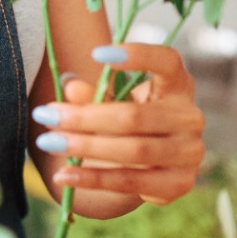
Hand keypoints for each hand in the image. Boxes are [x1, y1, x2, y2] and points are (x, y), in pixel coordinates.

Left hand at [34, 42, 203, 203]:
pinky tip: (64, 176)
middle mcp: (190, 117)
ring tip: (50, 143)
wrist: (154, 166)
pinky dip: (93, 179)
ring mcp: (189, 152)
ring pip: (132, 150)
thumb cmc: (133, 123)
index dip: (137, 55)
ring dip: (85, 147)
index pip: (167, 62)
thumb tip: (71, 89)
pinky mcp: (179, 184)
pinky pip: (130, 182)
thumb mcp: (114, 103)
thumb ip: (95, 95)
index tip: (96, 53)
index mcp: (178, 86)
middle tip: (47, 116)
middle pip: (134, 116)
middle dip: (85, 117)